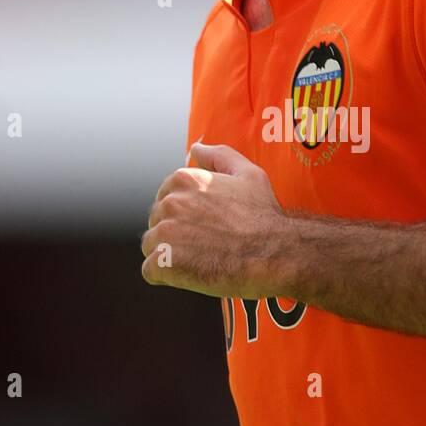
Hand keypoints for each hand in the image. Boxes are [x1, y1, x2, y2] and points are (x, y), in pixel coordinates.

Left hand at [140, 142, 288, 297]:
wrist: (275, 254)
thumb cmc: (264, 216)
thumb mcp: (249, 174)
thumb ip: (219, 156)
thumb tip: (195, 148)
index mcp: (184, 179)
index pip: (165, 200)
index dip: (185, 217)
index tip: (207, 227)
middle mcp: (170, 202)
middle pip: (157, 223)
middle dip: (176, 237)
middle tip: (208, 246)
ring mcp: (164, 232)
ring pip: (152, 247)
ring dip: (171, 257)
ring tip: (201, 261)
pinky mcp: (164, 262)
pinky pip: (151, 271)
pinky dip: (168, 277)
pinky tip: (192, 274)